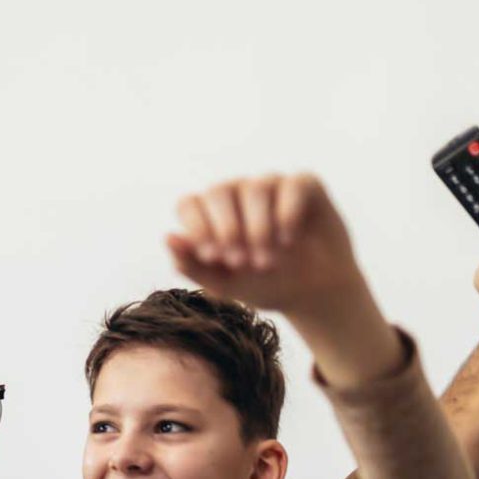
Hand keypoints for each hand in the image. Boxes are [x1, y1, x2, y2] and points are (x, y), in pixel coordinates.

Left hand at [167, 173, 367, 318]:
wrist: (311, 293)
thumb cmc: (262, 285)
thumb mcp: (224, 284)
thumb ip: (193, 264)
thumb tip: (168, 238)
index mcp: (211, 215)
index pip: (189, 204)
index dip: (197, 227)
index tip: (212, 256)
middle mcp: (238, 194)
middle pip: (219, 191)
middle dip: (228, 228)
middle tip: (240, 261)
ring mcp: (271, 185)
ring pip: (255, 188)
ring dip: (259, 229)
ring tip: (266, 261)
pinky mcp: (305, 185)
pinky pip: (292, 185)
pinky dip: (287, 214)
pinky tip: (287, 240)